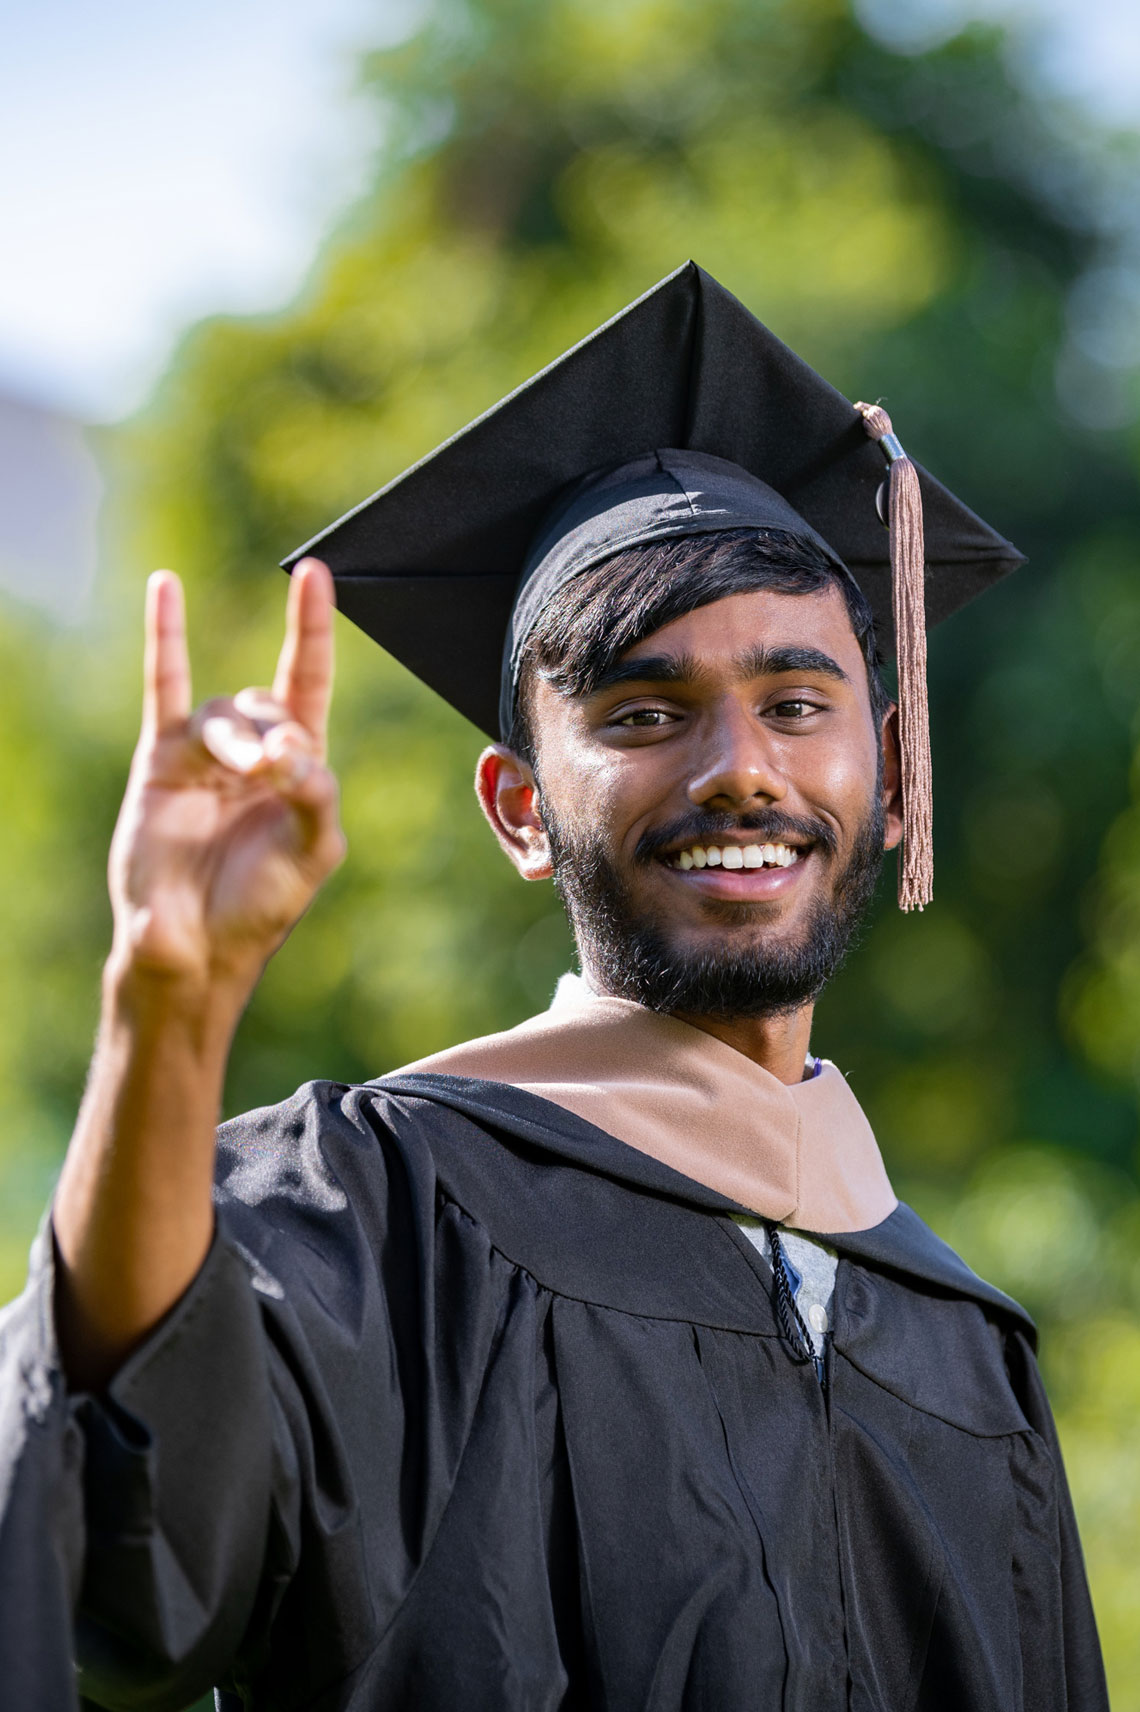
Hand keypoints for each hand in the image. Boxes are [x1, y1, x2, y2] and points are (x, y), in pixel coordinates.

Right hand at [108, 557, 345, 994]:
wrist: (195, 947)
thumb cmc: (259, 903)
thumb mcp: (310, 852)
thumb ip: (316, 794)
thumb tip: (294, 751)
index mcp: (299, 765)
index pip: (308, 682)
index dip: (312, 629)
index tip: (317, 575)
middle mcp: (251, 749)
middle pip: (267, 705)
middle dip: (276, 735)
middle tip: (279, 771)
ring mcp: (204, 753)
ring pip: (225, 714)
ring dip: (240, 740)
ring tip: (248, 774)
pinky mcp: (161, 760)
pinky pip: (164, 688)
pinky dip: (166, 636)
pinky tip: (166, 586)